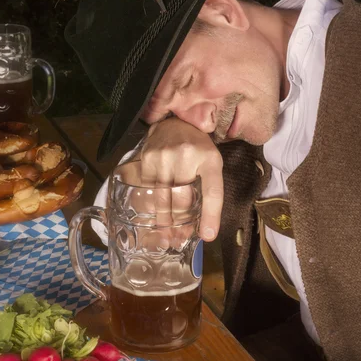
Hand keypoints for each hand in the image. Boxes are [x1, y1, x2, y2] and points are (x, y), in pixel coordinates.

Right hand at [139, 117, 222, 241]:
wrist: (175, 122)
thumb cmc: (197, 149)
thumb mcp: (211, 165)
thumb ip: (209, 190)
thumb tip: (204, 228)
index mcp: (210, 159)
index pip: (213, 190)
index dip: (211, 215)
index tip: (207, 235)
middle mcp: (187, 155)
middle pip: (183, 199)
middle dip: (180, 222)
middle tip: (178, 238)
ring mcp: (165, 155)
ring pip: (163, 197)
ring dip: (164, 218)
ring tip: (166, 234)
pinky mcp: (148, 157)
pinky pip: (148, 189)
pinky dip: (152, 204)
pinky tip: (154, 212)